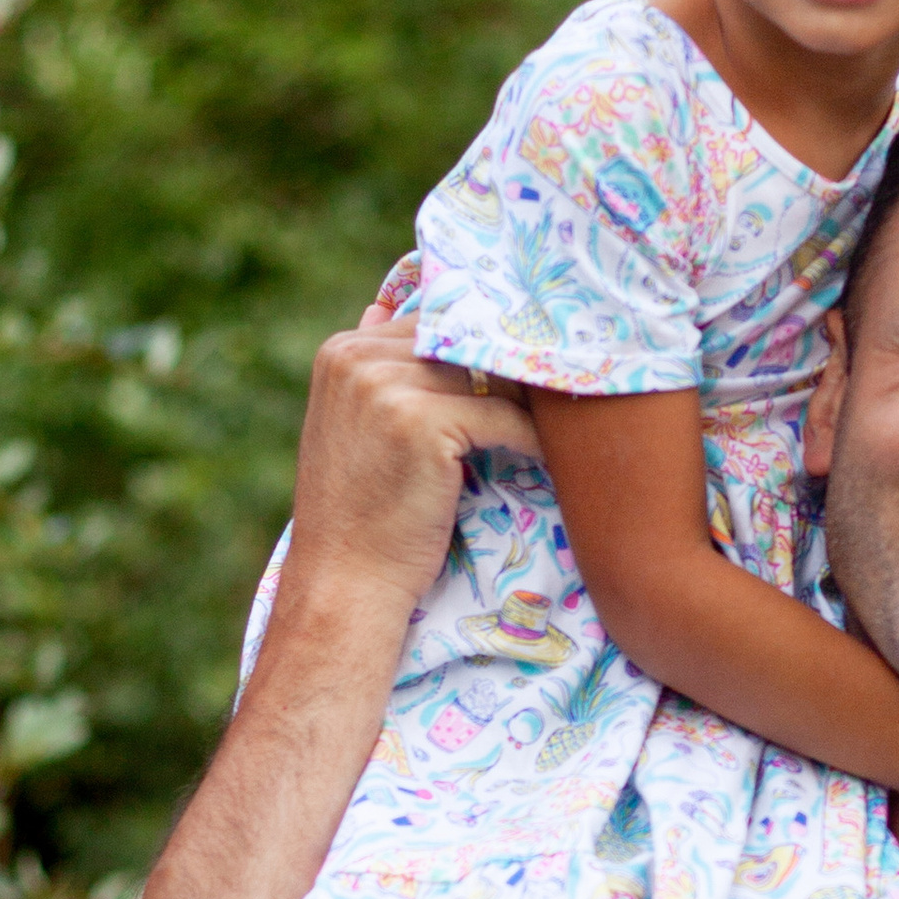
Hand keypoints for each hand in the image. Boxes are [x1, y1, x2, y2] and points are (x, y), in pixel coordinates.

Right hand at [281, 307, 540, 627]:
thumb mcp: (359, 427)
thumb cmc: (362, 514)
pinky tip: (548, 459)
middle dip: (506, 369)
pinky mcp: (420, 420)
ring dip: (525, 402)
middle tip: (554, 394)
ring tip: (556, 427)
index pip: (431, 322)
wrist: (347, 581)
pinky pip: (502, 416)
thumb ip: (384, 372)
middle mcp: (357, 357)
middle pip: (461, 341)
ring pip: (486, 376)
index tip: (521, 370)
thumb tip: (412, 317)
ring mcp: (385, 385)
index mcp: (342, 350)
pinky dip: (531, 439)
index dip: (477, 349)